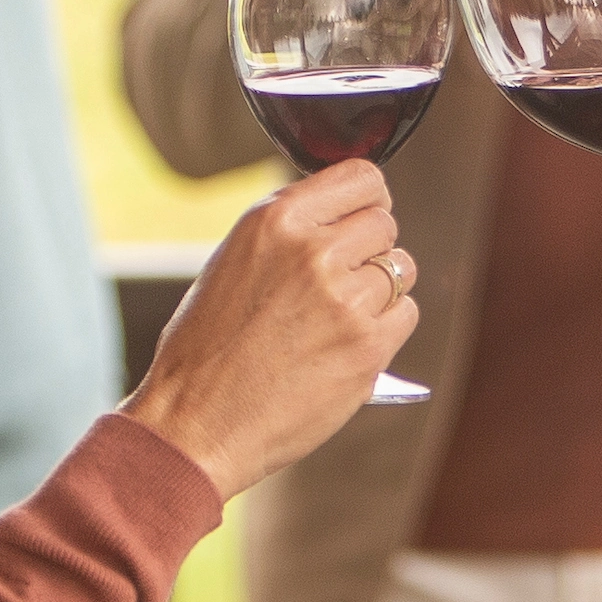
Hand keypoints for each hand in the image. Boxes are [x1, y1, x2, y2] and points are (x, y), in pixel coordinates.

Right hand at [119, 163, 422, 497]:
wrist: (197, 423)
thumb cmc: (204, 351)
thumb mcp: (232, 263)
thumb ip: (288, 233)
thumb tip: (339, 218)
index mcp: (275, 221)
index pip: (362, 177)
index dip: (368, 199)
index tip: (362, 217)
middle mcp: (314, 251)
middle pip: (384, 224)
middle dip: (369, 249)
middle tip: (341, 283)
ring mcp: (346, 298)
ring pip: (401, 269)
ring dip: (380, 290)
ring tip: (337, 318)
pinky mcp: (368, 345)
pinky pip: (405, 314)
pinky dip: (384, 329)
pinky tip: (345, 346)